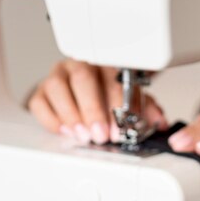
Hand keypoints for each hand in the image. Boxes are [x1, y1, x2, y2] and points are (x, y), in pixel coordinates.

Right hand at [28, 59, 167, 143]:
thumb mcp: (131, 99)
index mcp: (104, 65)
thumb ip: (146, 109)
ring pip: (56, 88)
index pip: (111, 79)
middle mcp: (79, 67)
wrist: (81, 92)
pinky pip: (39, 103)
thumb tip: (160, 121)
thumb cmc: (107, 95)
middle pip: (82, 79)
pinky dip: (51, 119)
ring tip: (82, 135)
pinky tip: (65, 132)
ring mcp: (58, 77)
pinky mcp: (41, 92)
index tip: (119, 127)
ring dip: (71, 115)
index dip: (116, 104)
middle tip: (100, 134)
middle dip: (92, 109)